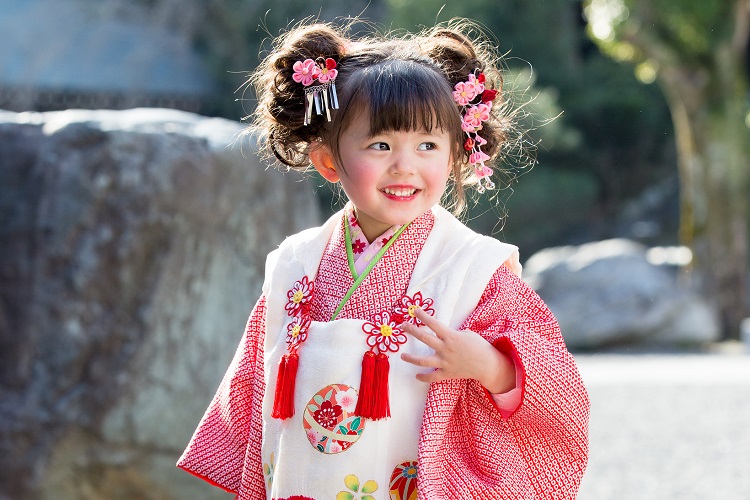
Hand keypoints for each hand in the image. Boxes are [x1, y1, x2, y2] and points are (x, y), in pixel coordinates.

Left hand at [399, 308, 514, 393]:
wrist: (487, 364)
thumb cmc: (478, 346)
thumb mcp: (467, 333)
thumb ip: (452, 333)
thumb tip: (441, 333)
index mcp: (451, 336)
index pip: (434, 324)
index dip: (423, 316)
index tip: (414, 310)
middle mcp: (445, 348)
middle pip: (425, 338)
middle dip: (412, 331)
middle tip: (402, 326)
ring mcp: (445, 362)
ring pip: (424, 361)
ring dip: (411, 358)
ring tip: (402, 356)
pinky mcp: (447, 373)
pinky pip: (432, 377)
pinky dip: (423, 377)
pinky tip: (416, 375)